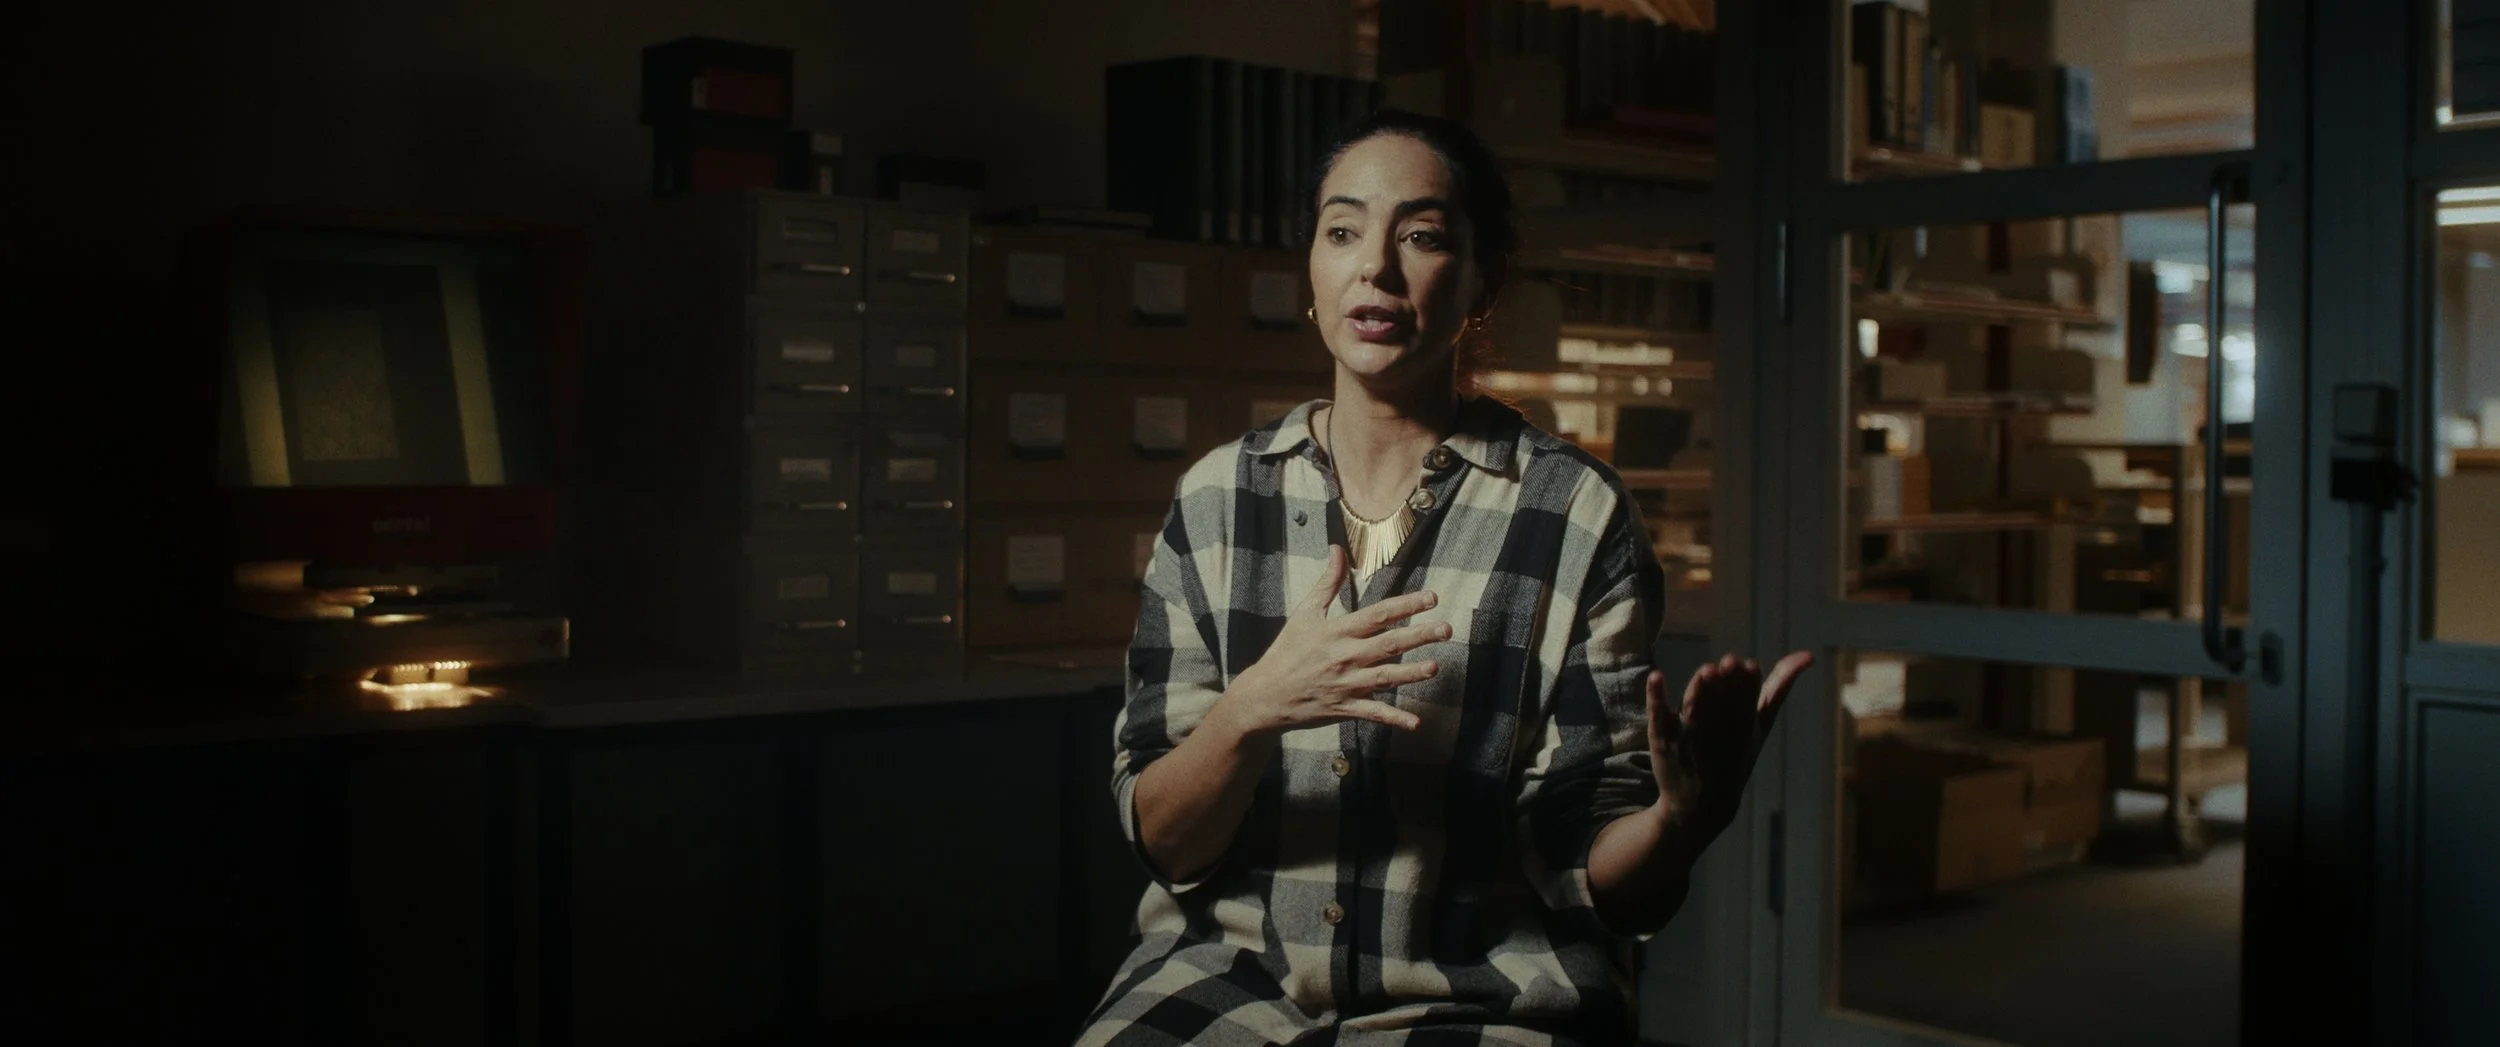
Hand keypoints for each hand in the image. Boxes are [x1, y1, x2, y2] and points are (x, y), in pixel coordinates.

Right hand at [1216, 545, 1444, 738]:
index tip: (1431, 598)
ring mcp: (1345, 684)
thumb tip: (1338, 550)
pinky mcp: (1344, 708)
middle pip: (1388, 644)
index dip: (1406, 605)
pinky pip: (1373, 713)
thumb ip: (1327, 582)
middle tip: (1446, 629)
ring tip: (1435, 667)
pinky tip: (1416, 723)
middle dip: (1419, 636)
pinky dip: (1394, 719)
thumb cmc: (1287, 651)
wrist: (1265, 695)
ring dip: (1410, 674)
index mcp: (1337, 631)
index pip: (1377, 615)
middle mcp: (1344, 656)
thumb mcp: (1305, 613)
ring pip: (1384, 678)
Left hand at [1645, 651, 1815, 840]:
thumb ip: (1780, 688)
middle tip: (1728, 663)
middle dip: (1726, 684)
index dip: (1747, 685)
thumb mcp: (1761, 726)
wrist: (1701, 806)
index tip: (1748, 666)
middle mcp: (1718, 731)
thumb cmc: (1736, 756)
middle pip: (1722, 703)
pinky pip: (1659, 716)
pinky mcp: (1662, 737)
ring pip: (1695, 708)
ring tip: (1707, 671)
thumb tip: (1807, 655)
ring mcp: (1688, 735)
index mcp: (1744, 727)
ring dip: (1700, 690)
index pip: (1747, 702)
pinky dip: (1657, 697)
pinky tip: (1657, 676)